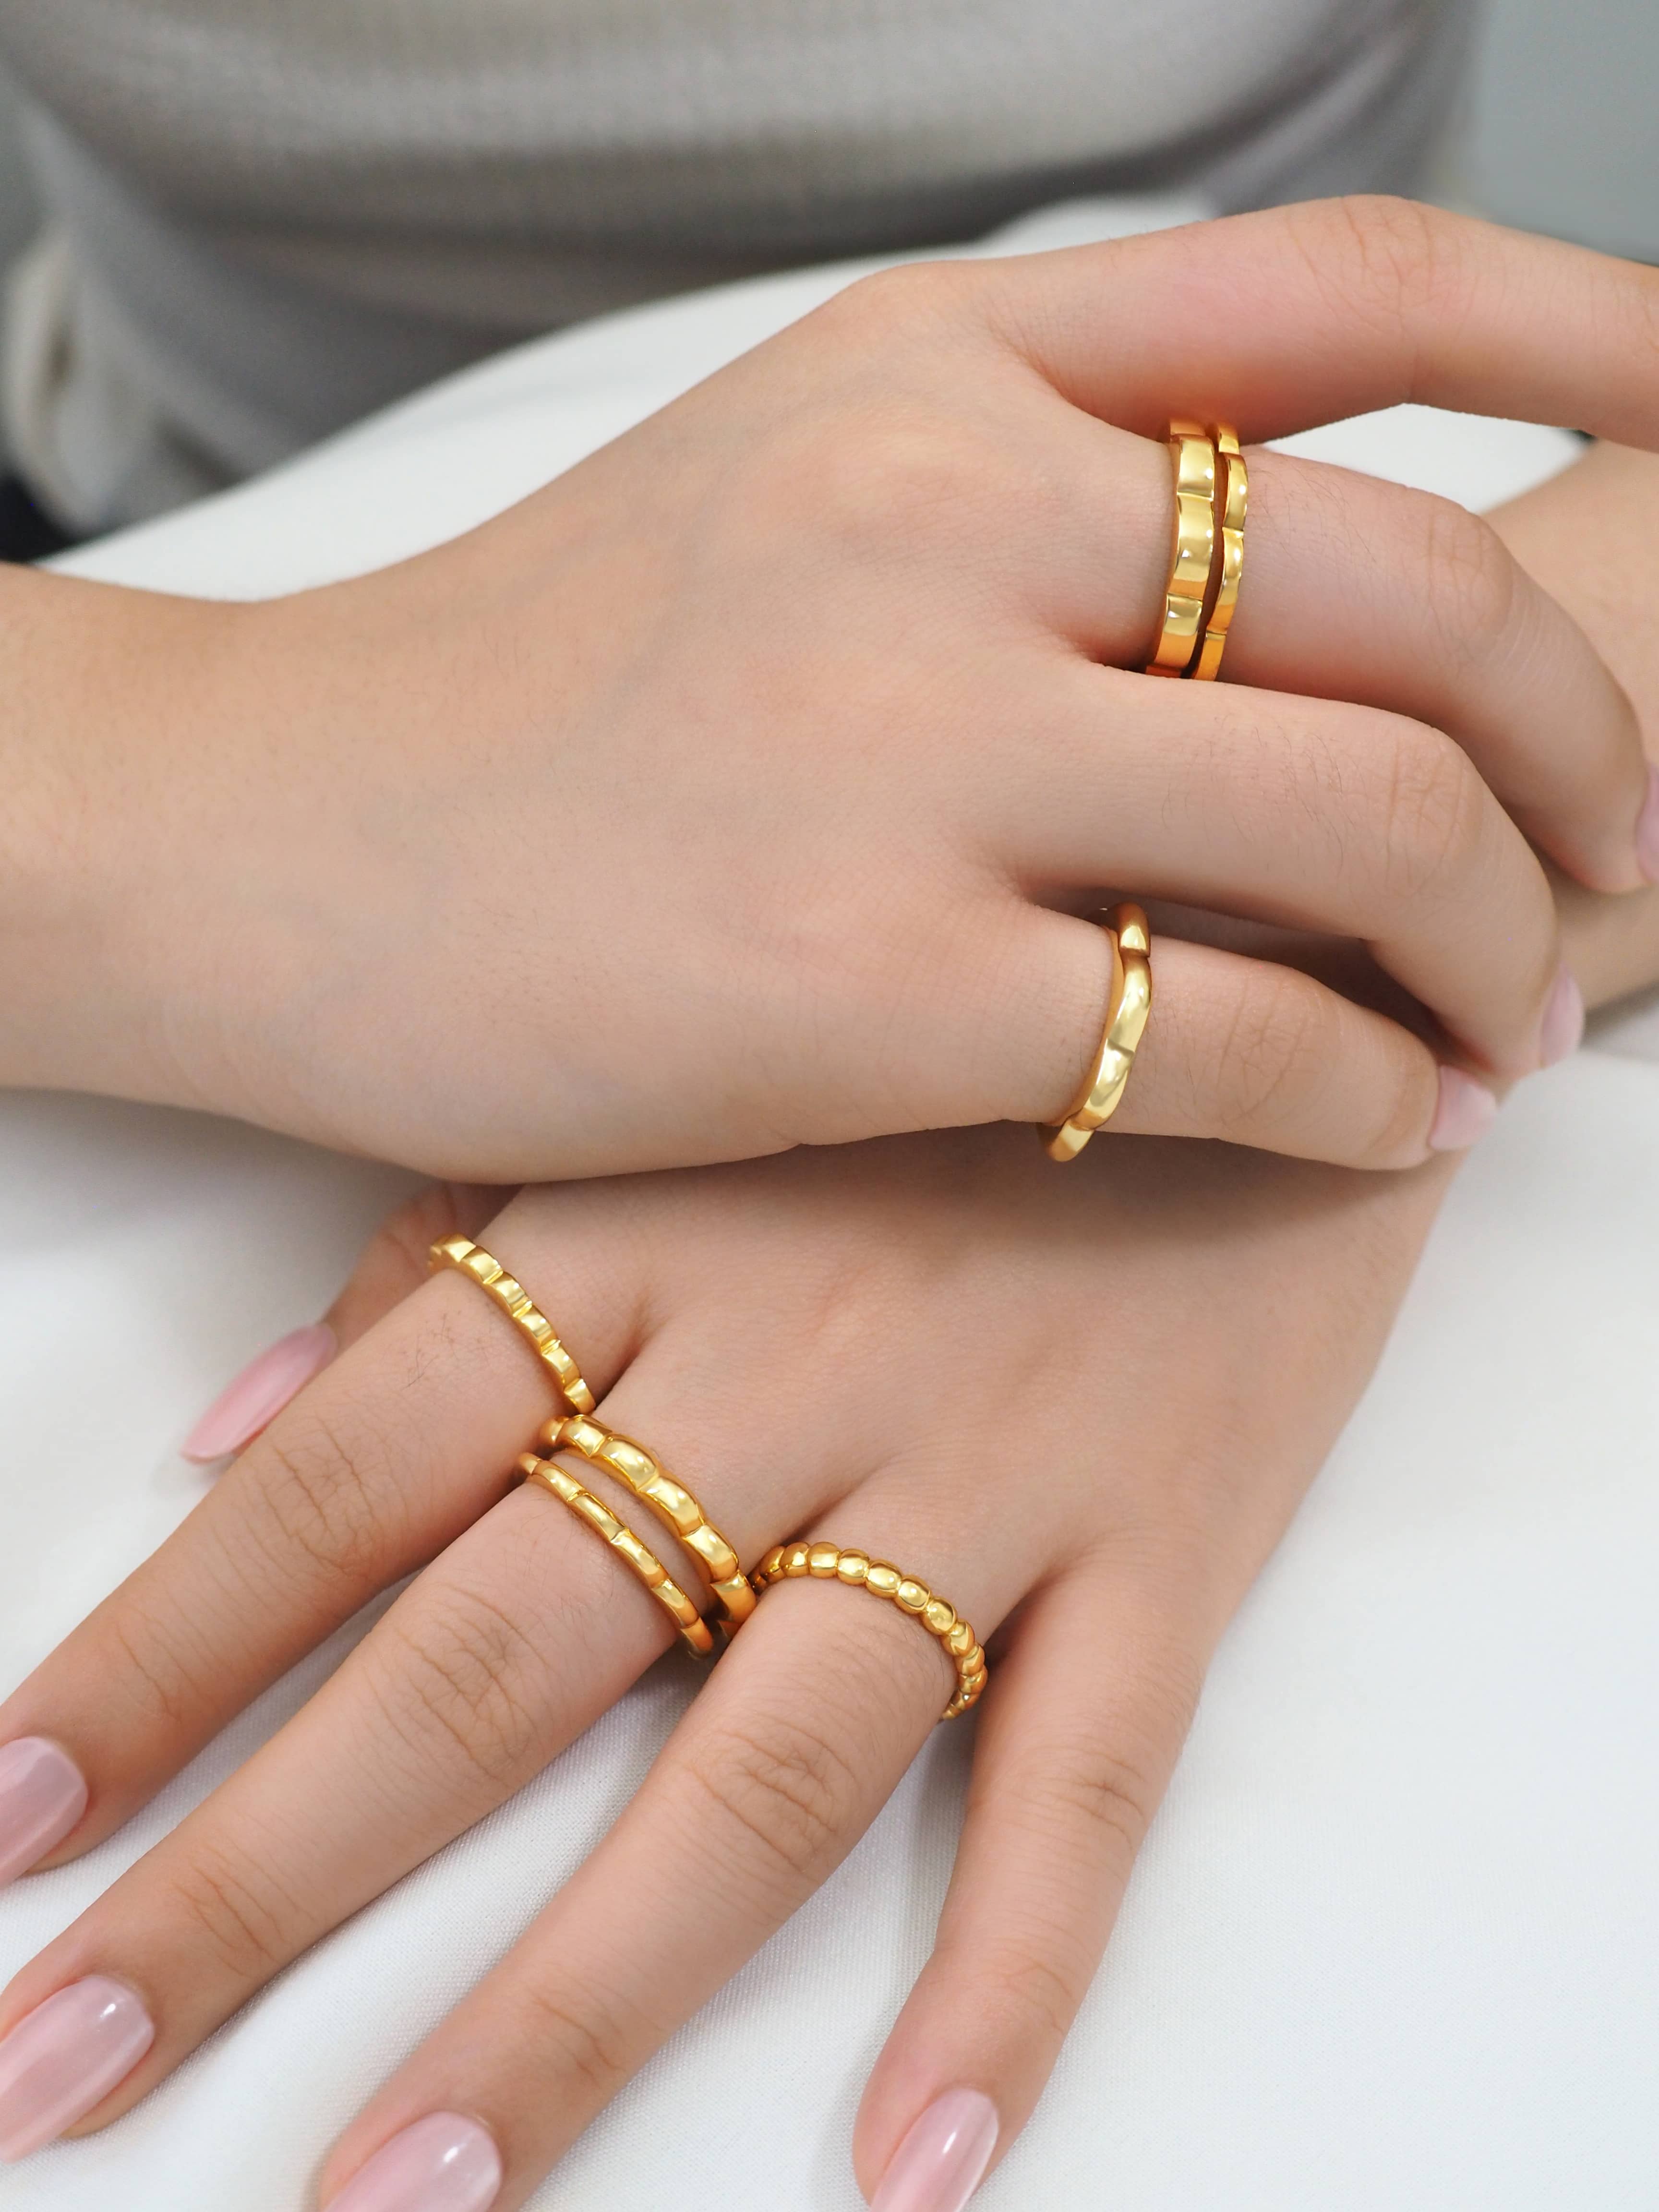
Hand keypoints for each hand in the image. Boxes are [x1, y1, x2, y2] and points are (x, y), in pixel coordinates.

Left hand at [0, 1130, 1453, 2201]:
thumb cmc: (922, 1057)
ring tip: (404, 2186)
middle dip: (264, 1873)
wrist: (1253, 982)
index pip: (344, 1479)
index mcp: (637, 1242)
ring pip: (762, 1770)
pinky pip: (1089, 1781)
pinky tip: (917, 2156)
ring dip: (574, 1997)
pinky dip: (1013, 1972)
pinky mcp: (1164, 1547)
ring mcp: (983, 1473)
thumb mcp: (674, 1096)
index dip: (156, 1653)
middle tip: (64, 2057)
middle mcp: (786, 1372)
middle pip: (497, 1654)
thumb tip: (239, 1425)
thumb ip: (457, 1248)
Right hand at [4, 198, 1657, 1179]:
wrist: (274, 839)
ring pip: (1369, 826)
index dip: (1598, 329)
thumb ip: (1029, 482)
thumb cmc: (534, 681)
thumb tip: (1300, 577)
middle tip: (1612, 865)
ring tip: (1507, 1029)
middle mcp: (942, 514)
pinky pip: (1239, 1038)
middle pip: (1420, 596)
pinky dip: (1366, 1096)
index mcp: (936, 363)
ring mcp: (904, 745)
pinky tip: (1385, 1124)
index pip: (1355, 290)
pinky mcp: (863, 983)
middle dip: (1587, 751)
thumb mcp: (783, 482)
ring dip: (1500, 944)